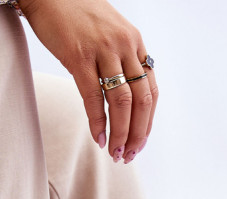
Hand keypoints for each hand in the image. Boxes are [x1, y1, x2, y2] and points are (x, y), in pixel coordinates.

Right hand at [18, 0, 157, 162]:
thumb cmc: (75, 15)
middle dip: (137, 134)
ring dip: (120, 133)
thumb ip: (120, 60)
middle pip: (141, 101)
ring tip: (115, 153)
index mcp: (134, 43)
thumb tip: (123, 98)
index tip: (140, 143)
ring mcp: (103, 50)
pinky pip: (93, 97)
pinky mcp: (79, 56)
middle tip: (129, 155)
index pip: (151, 91)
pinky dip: (98, 122)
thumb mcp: (108, 34)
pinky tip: (98, 138)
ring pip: (121, 102)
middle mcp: (124, 46)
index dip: (147, 122)